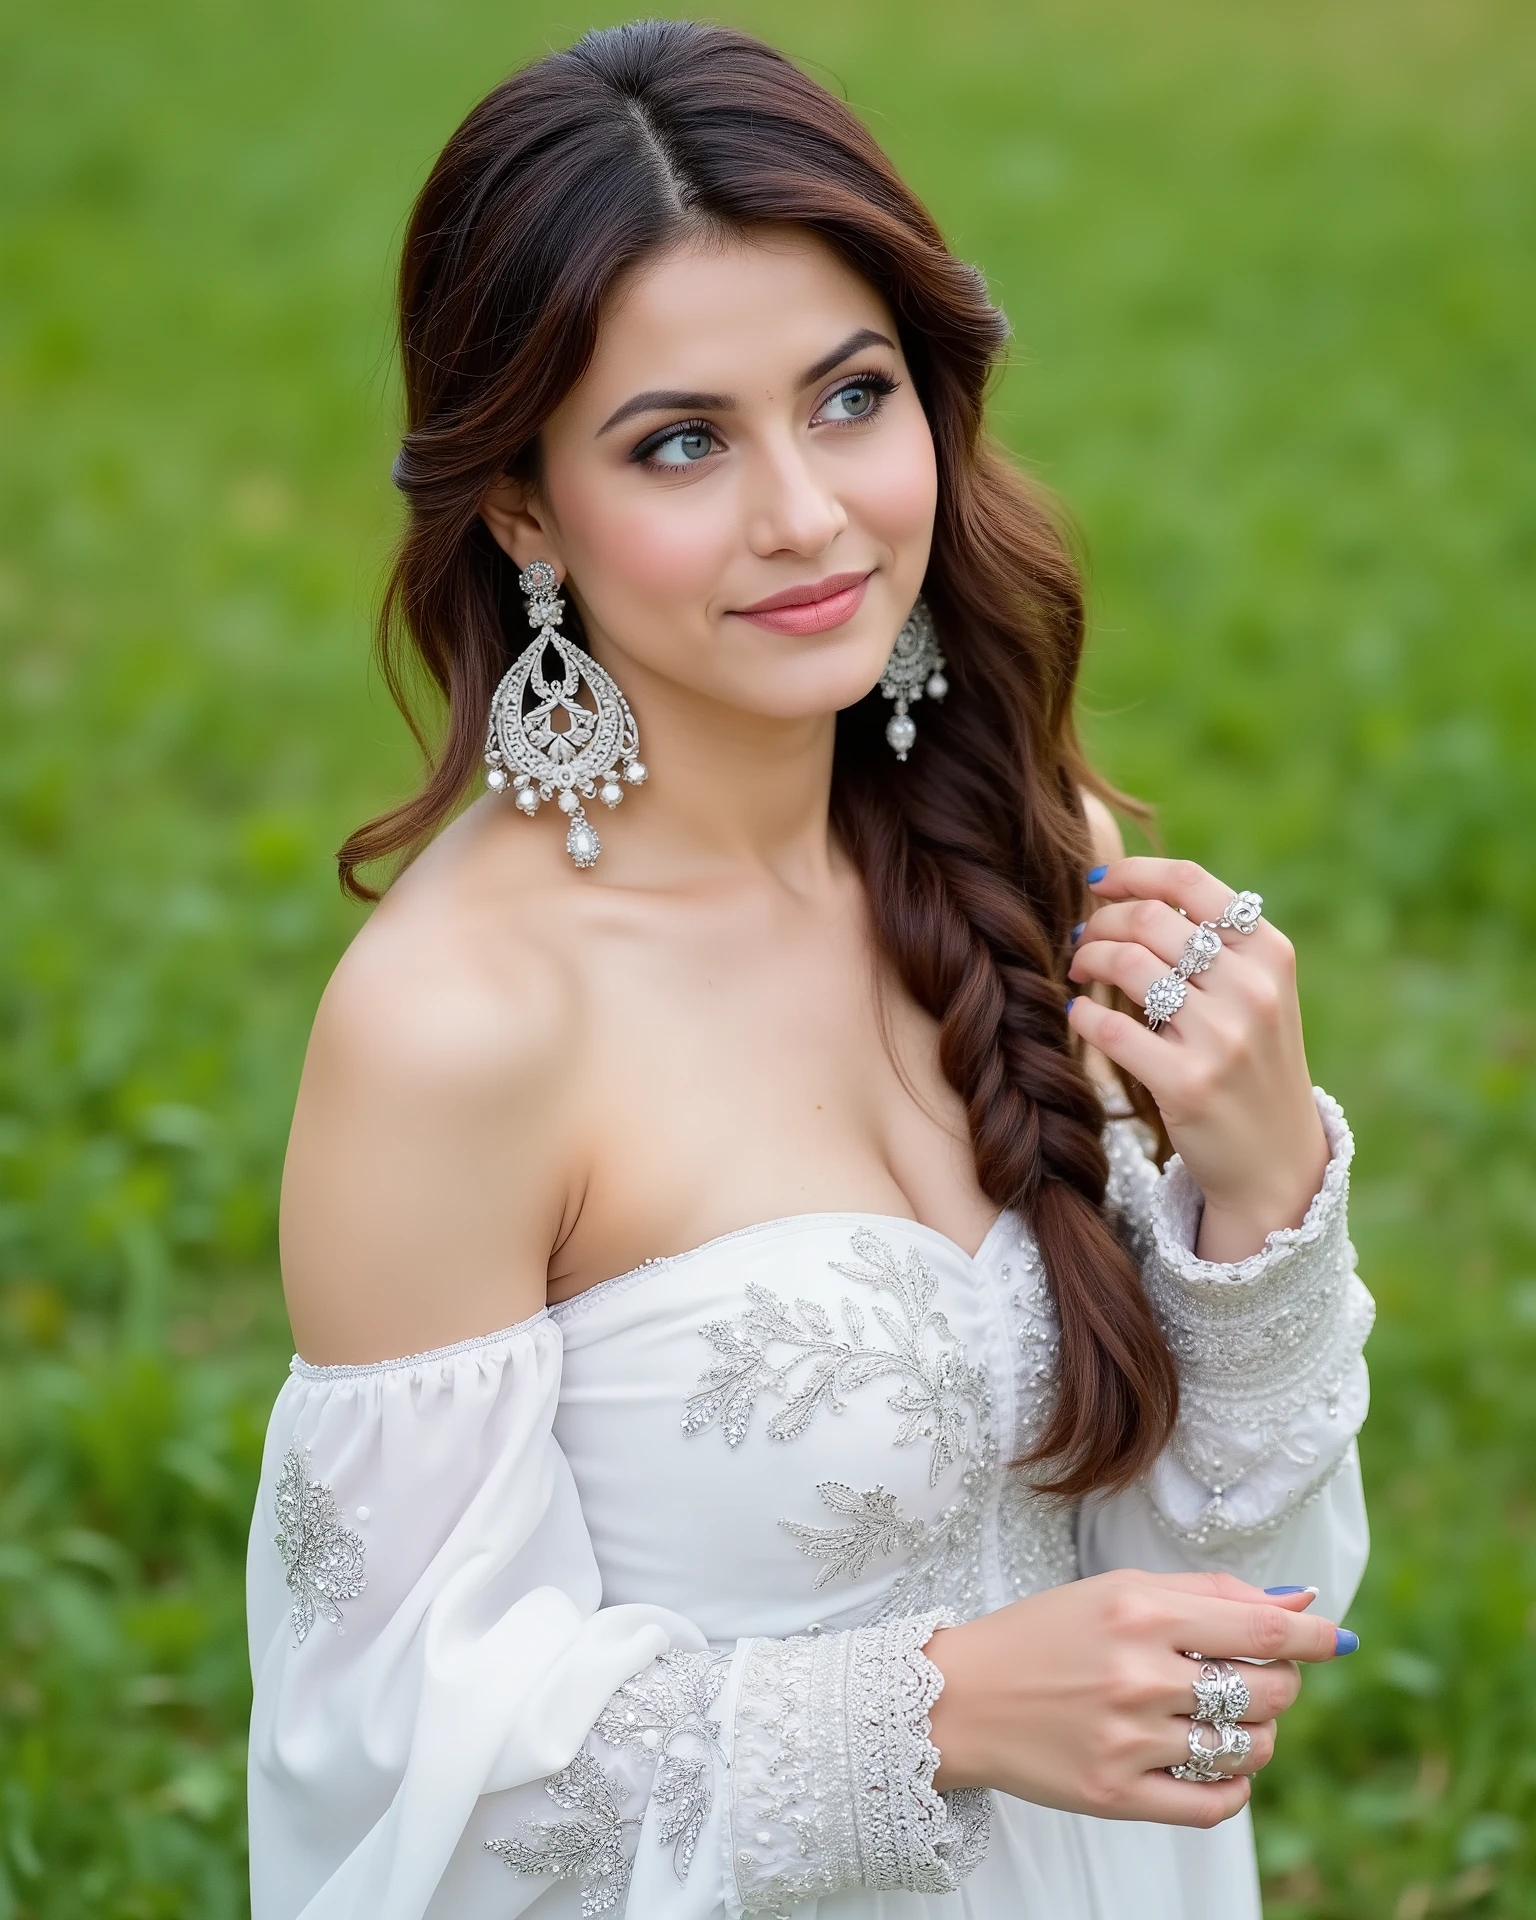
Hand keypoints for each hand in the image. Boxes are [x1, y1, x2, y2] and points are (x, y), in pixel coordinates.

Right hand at [925, 1571, 1340, 1825]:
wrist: (961, 1697)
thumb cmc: (1045, 1634)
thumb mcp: (1119, 1589)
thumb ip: (1209, 1593)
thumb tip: (1298, 1605)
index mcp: (1139, 1611)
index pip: (1261, 1630)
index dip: (1315, 1638)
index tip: (1338, 1640)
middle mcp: (1137, 1674)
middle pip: (1267, 1690)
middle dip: (1281, 1685)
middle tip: (1254, 1677)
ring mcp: (1127, 1740)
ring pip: (1247, 1748)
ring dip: (1256, 1734)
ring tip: (1223, 1719)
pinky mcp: (1115, 1794)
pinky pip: (1215, 1804)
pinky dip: (1234, 1786)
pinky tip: (1212, 1763)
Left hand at [1067, 857, 1328, 1260]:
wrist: (1276, 1161)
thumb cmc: (1252, 1063)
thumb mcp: (1257, 993)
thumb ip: (1213, 944)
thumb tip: (1129, 892)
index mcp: (1270, 953)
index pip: (1189, 882)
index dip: (1132, 872)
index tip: (1097, 882)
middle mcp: (1252, 989)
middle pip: (1147, 919)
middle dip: (1100, 922)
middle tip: (1082, 941)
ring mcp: (1222, 1038)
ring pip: (1125, 964)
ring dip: (1086, 960)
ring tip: (1079, 971)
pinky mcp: (1187, 1084)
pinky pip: (1109, 1028)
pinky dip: (1081, 1014)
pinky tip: (1077, 1015)